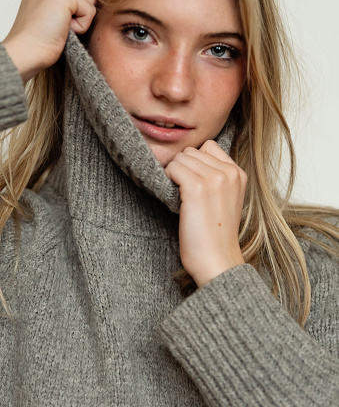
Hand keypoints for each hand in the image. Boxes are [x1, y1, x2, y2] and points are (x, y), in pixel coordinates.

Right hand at [3, 0, 96, 82]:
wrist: (27, 52)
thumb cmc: (39, 38)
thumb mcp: (51, 8)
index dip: (75, 9)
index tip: (55, 20)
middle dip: (79, 12)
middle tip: (57, 24)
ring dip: (81, 19)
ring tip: (59, 26)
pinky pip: (90, 11)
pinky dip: (81, 27)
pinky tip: (61, 29)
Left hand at [165, 140, 246, 287]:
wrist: (217, 260)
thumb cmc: (216, 235)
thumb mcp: (227, 199)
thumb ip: (218, 177)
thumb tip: (190, 159)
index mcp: (238, 173)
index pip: (209, 146)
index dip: (196, 161)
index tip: (193, 181)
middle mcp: (229, 172)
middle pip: (192, 151)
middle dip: (183, 168)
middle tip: (183, 191)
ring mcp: (214, 179)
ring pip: (181, 158)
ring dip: (174, 174)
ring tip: (180, 195)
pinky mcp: (196, 188)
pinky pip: (173, 168)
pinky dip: (167, 179)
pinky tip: (174, 196)